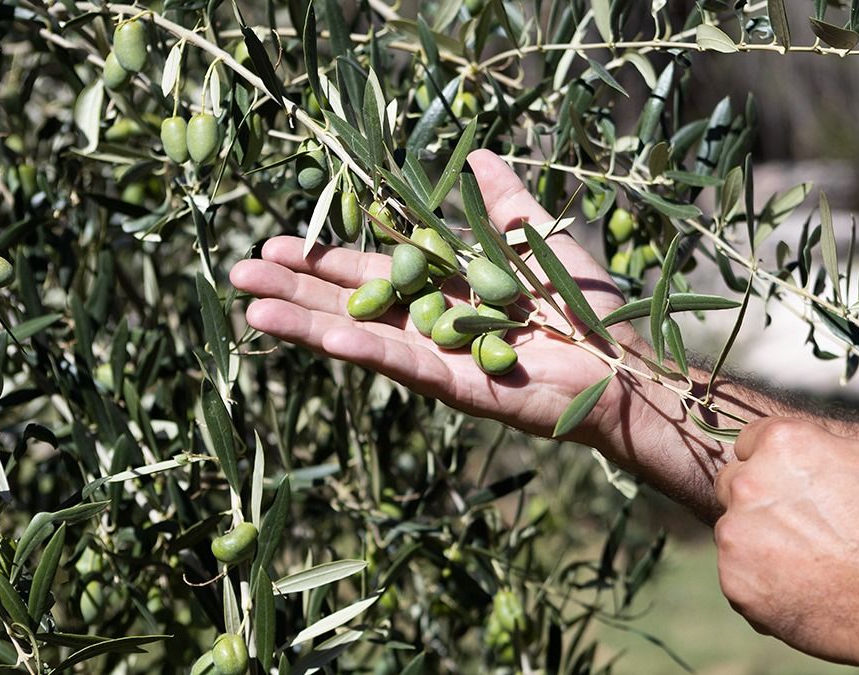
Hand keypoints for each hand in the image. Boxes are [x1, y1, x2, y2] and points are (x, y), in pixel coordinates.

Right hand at [230, 150, 646, 446]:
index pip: (369, 271)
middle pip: (350, 303)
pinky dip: (368, 350)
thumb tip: (477, 154)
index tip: (276, 245)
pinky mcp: (457, 387)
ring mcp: (439, 359)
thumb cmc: (584, 303)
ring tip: (251, 312)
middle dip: (296, 290)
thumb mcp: (536, 236)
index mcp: (442, 290)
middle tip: (238, 275)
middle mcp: (430, 325)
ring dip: (308, 324)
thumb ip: (502, 202)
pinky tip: (325, 336)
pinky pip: (406, 364)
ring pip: (363, 336)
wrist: (620, 361)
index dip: (324, 259)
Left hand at [713, 417, 858, 670]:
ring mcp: (737, 535)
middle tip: (802, 528)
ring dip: (760, 544)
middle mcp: (750, 483)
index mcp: (784, 443)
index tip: (791, 485)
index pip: (748, 441)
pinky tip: (806, 591)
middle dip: (758, 501)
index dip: (771, 463)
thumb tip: (791, 450)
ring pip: (735, 532)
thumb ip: (816, 450)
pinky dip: (763, 583)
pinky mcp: (735, 583)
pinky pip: (740, 575)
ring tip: (813, 565)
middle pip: (733, 484)